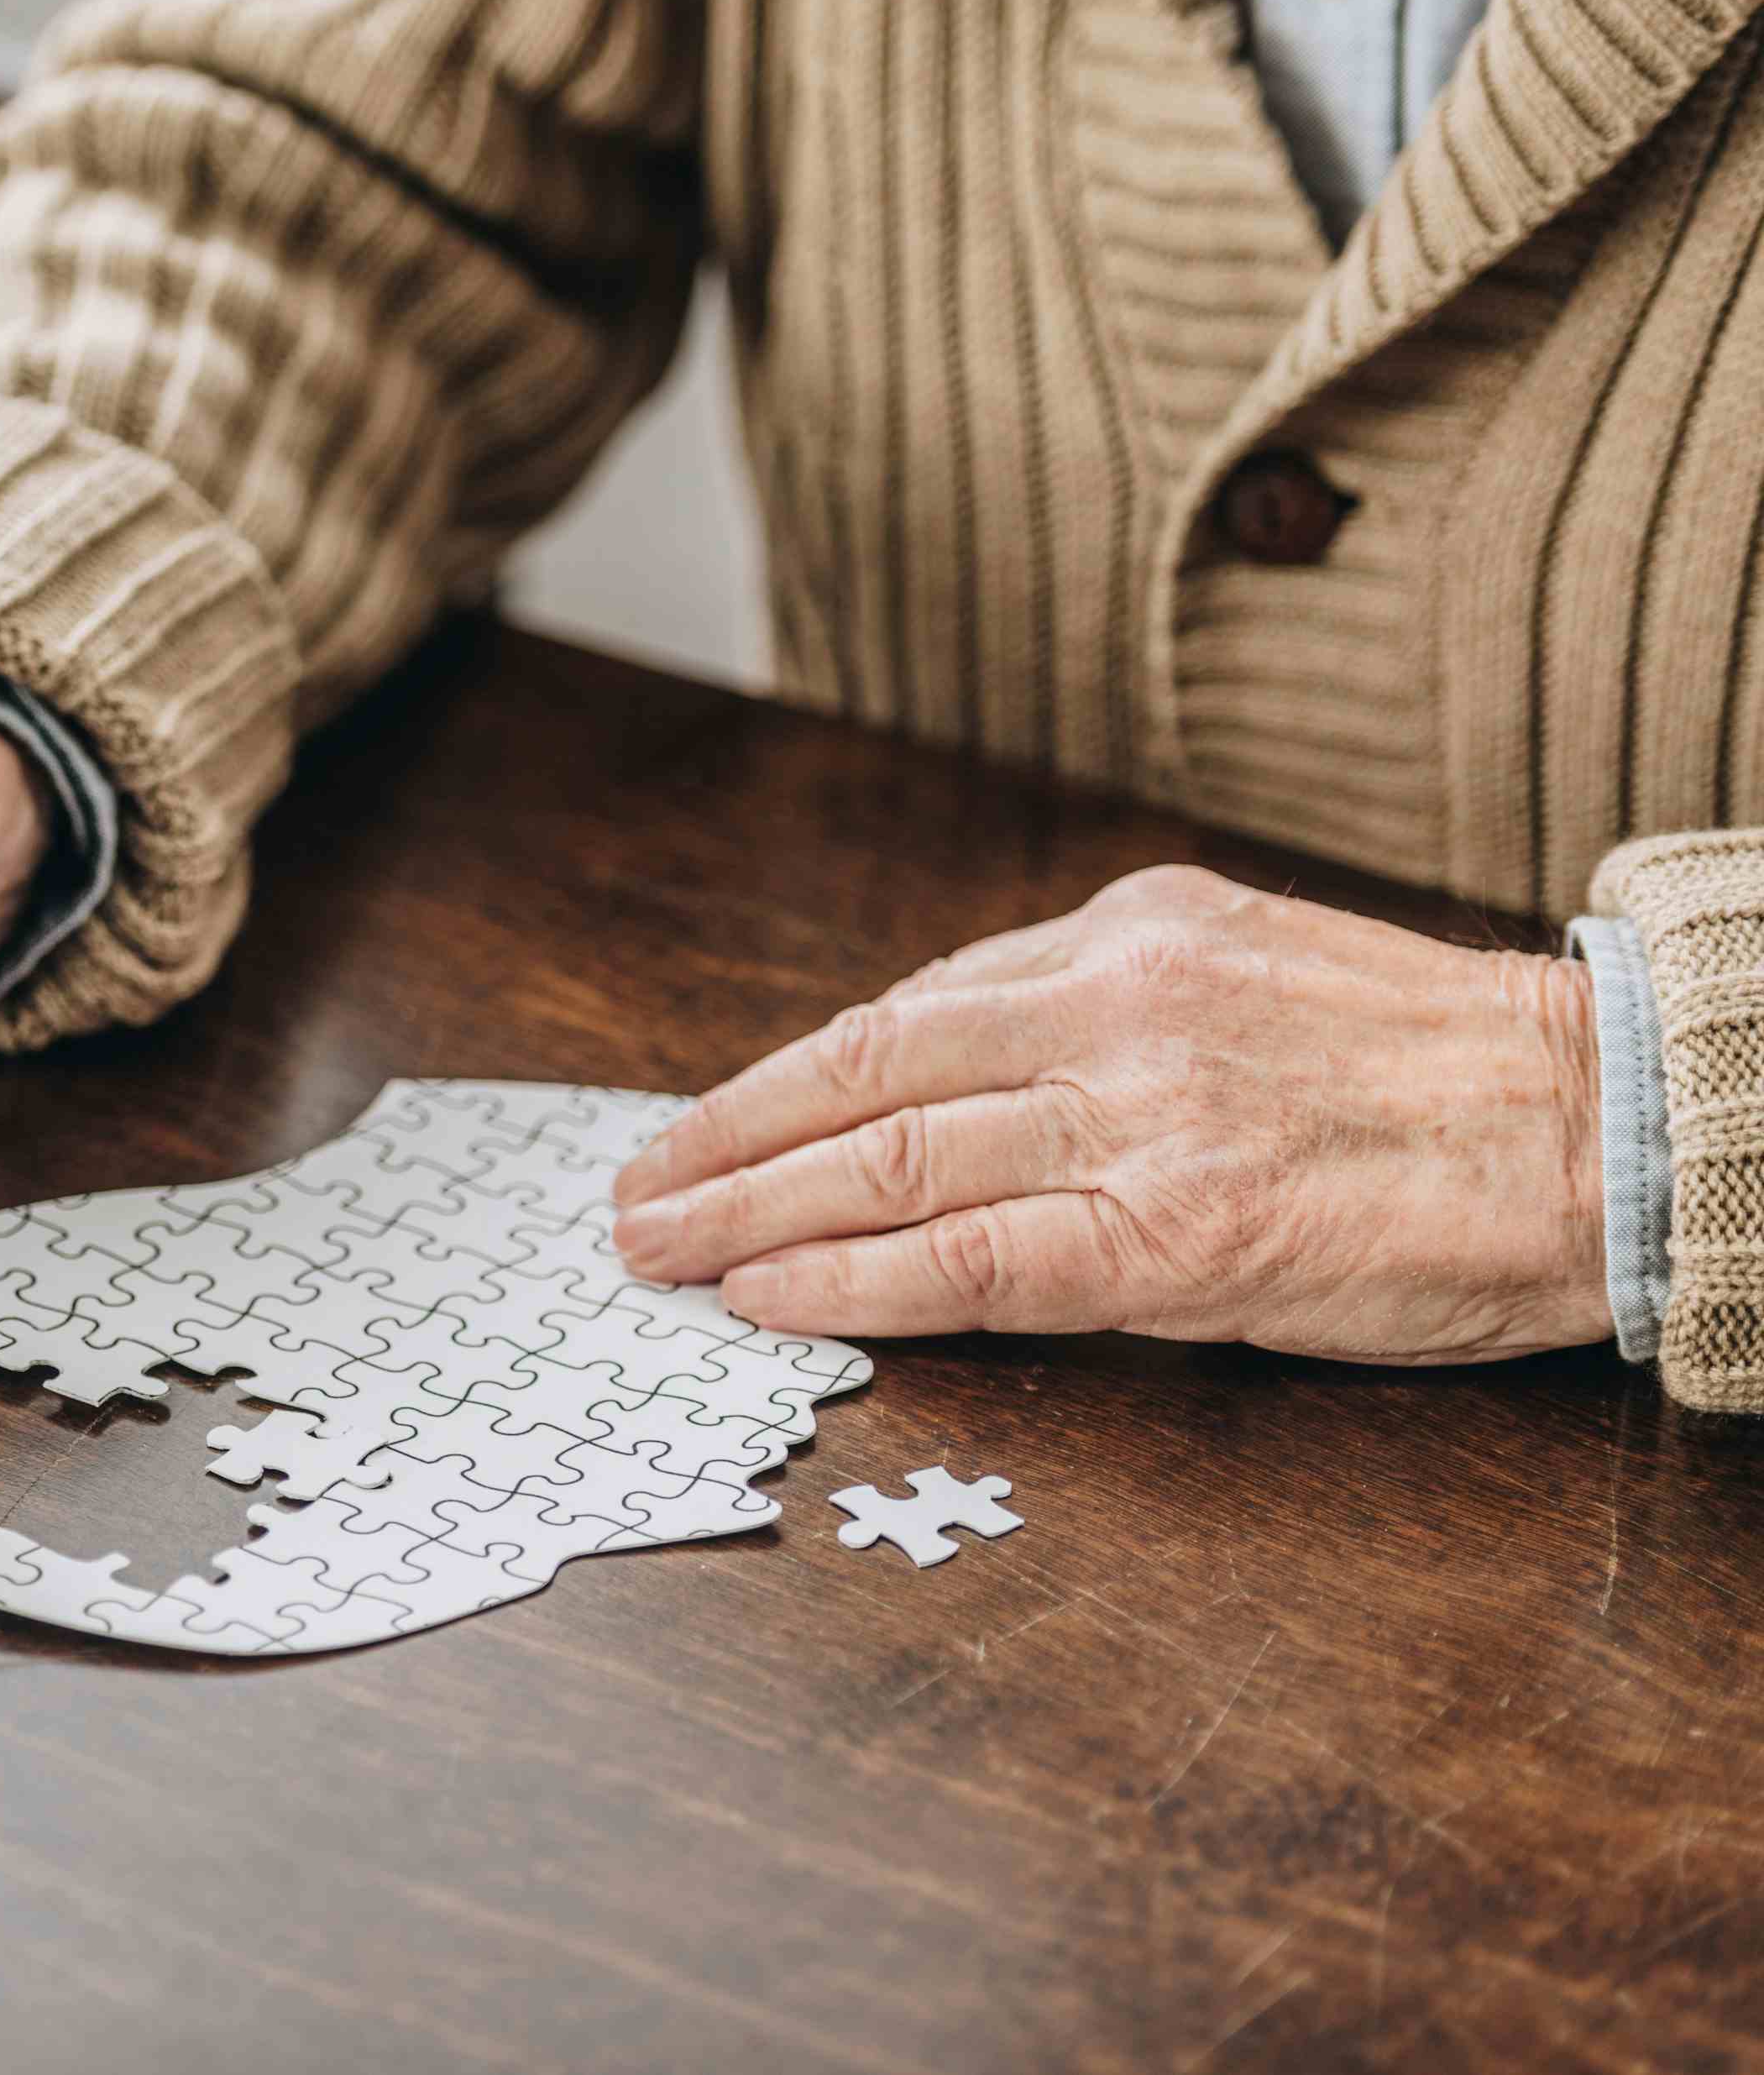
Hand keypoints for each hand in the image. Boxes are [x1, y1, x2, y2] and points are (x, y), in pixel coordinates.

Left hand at [610, 866, 1610, 1363]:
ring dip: (748, 1211)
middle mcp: (1113, 1009)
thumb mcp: (1245, 971)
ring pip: (889, 1162)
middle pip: (861, 1078)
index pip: (901, 1012)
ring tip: (659, 1250)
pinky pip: (973, 1262)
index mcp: (1127, 934)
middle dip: (722, 1141)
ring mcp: (1139, 1120)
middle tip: (631, 1194)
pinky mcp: (1178, 1235)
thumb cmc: (1429, 1068)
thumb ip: (1098, 1007)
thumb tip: (945, 1068)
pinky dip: (850, 1281)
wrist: (1603, 1122)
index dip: (778, 1079)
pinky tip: (769, 1299)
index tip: (698, 1122)